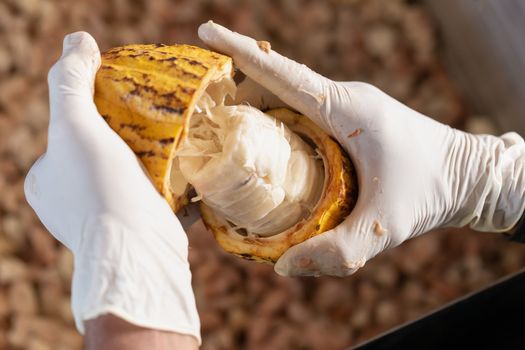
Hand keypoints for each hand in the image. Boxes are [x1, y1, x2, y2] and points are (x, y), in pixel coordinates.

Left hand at [24, 32, 199, 344]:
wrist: (139, 252)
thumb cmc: (99, 189)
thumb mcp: (74, 127)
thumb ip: (69, 82)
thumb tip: (78, 39)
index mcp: (48, 181)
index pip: (69, 132)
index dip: (95, 108)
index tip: (123, 92)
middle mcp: (74, 202)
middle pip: (105, 152)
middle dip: (130, 131)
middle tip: (156, 109)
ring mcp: (111, 217)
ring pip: (135, 173)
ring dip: (156, 154)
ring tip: (178, 129)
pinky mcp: (144, 227)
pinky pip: (160, 194)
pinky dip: (175, 179)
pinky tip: (192, 161)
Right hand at [198, 22, 524, 276]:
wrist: (466, 174)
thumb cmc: (429, 192)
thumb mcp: (385, 228)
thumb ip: (337, 252)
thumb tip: (283, 266)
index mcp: (346, 109)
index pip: (282, 74)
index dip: (240, 54)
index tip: (207, 32)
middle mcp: (344, 98)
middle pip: (278, 80)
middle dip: (237, 83)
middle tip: (201, 102)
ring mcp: (347, 106)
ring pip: (289, 93)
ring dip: (256, 99)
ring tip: (223, 120)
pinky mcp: (350, 118)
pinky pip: (303, 108)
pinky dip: (276, 114)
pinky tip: (263, 138)